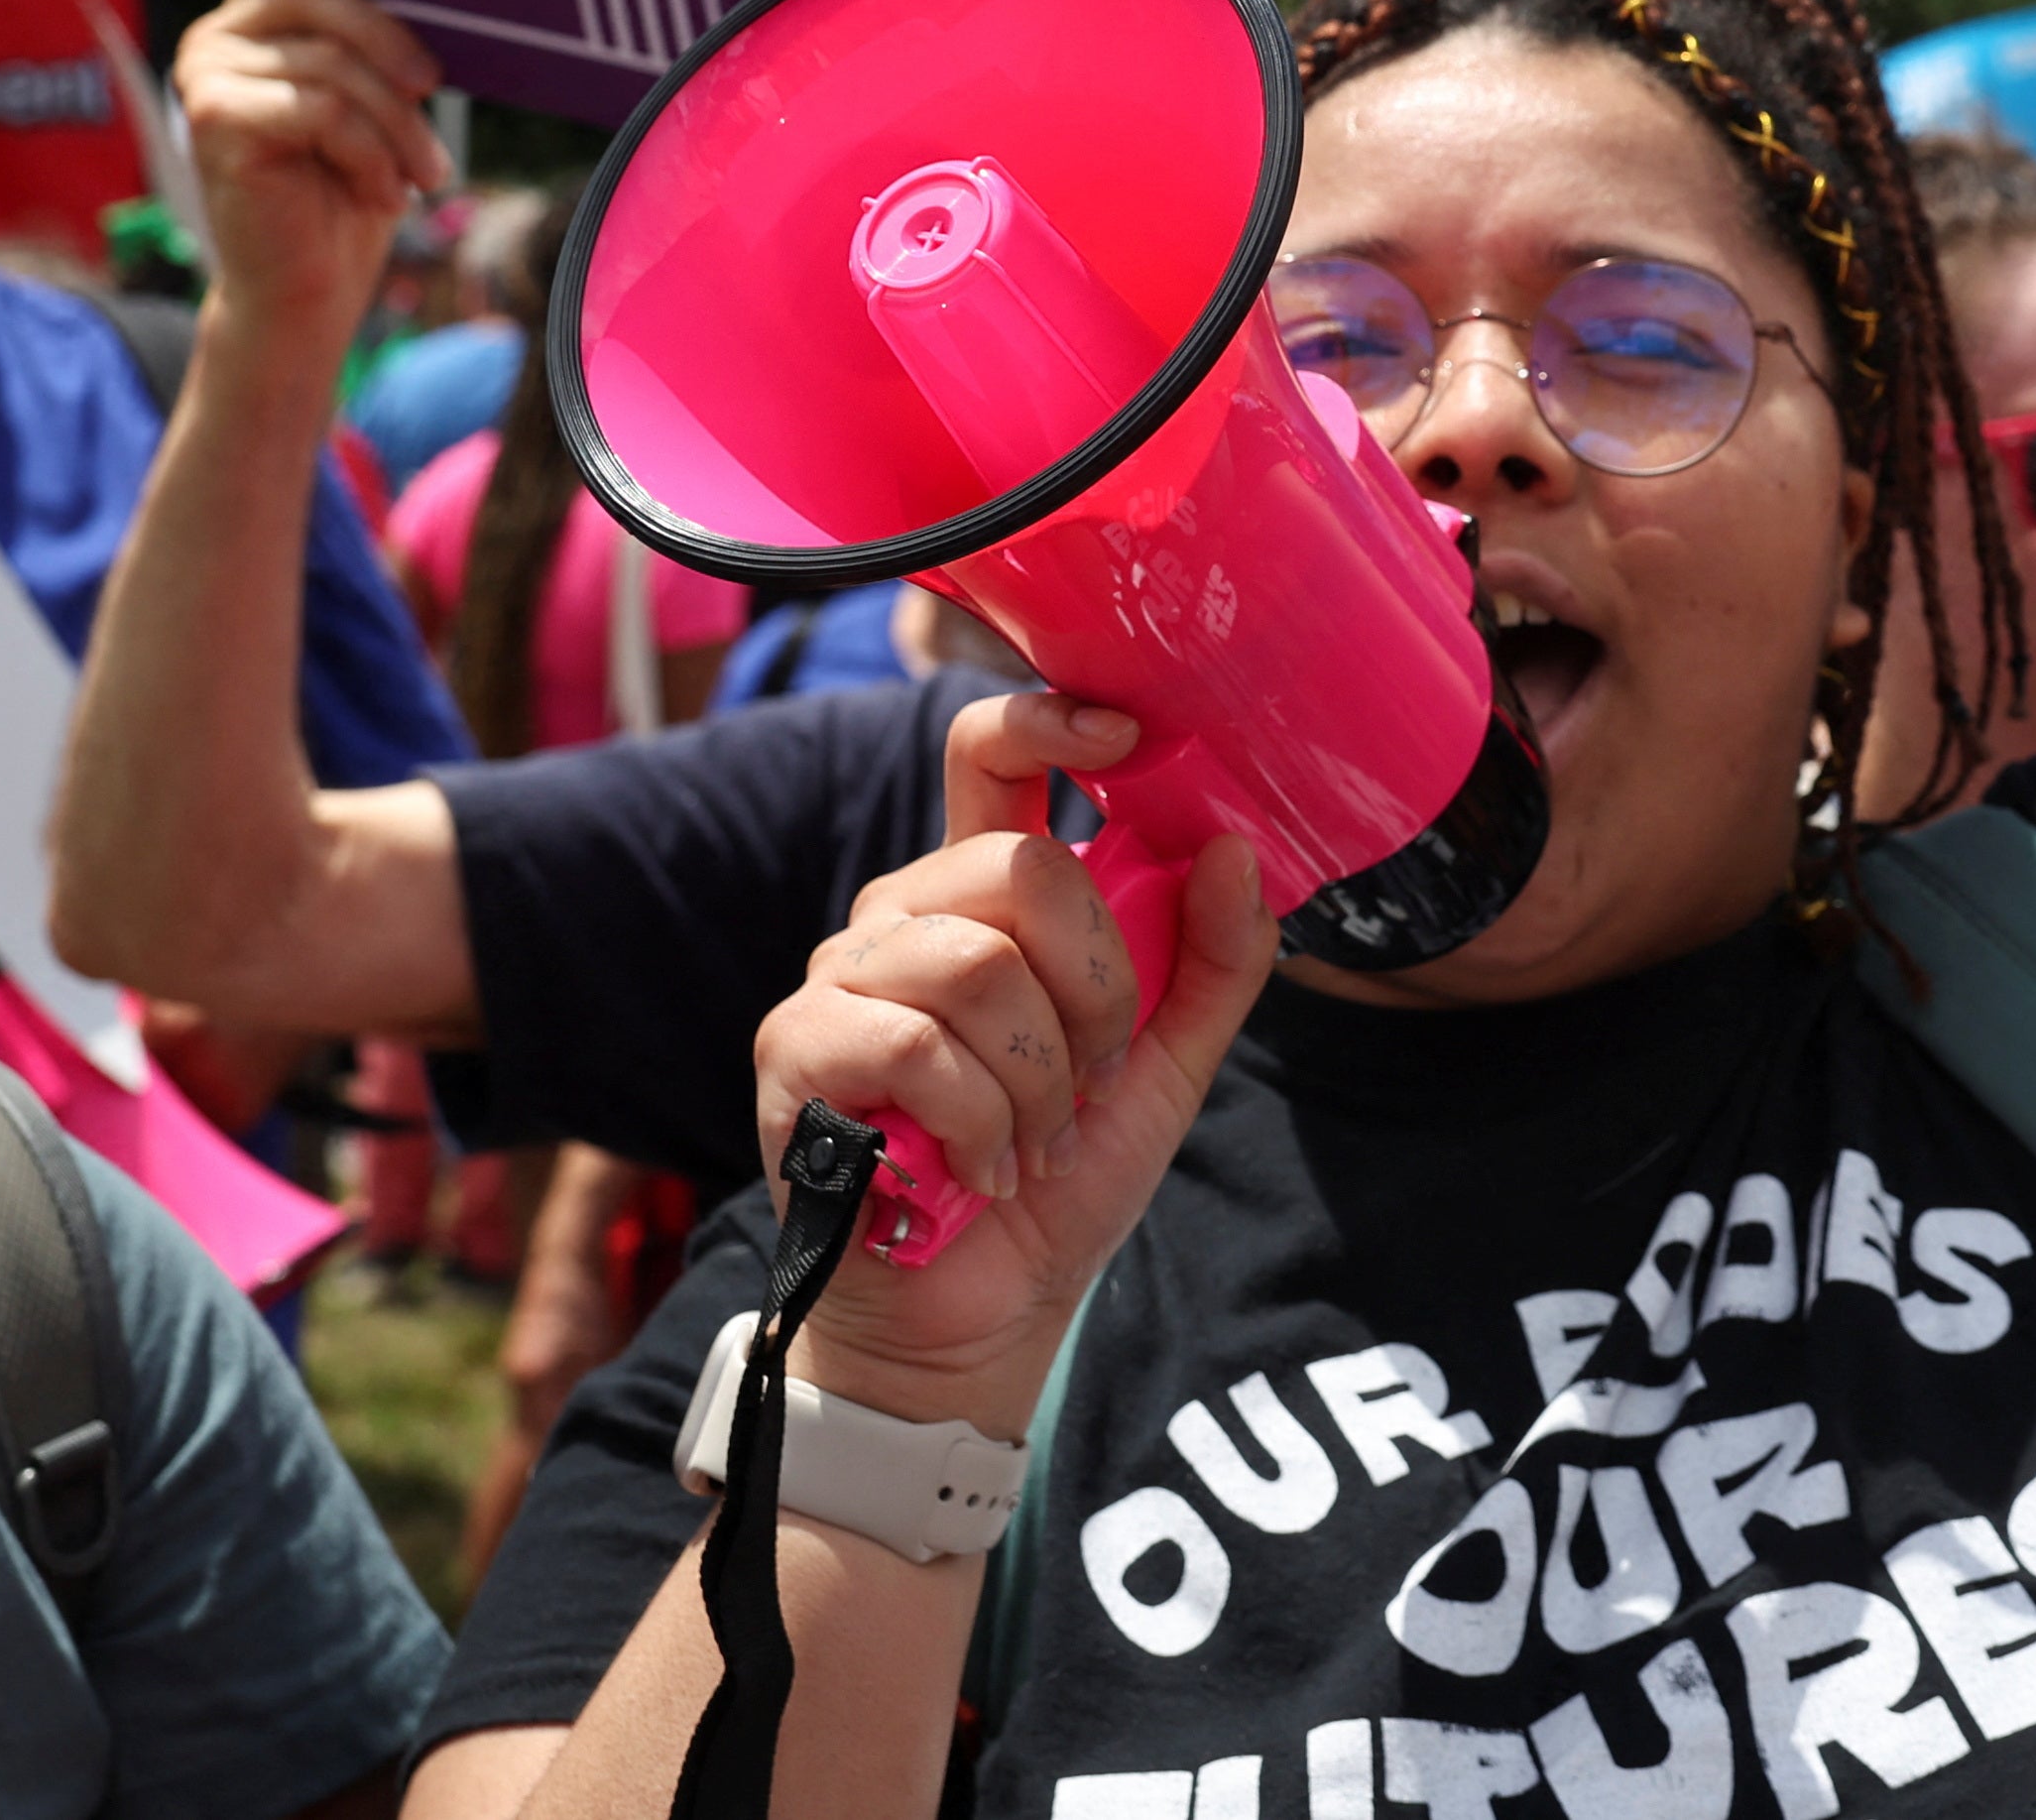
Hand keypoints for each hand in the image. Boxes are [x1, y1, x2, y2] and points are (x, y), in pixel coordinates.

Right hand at [174, 0, 449, 355]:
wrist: (308, 289)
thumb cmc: (349, 192)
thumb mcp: (369, 104)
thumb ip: (364, 43)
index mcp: (259, 19)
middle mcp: (219, 33)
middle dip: (391, 46)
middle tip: (435, 97)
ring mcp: (205, 73)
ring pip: (332, 63)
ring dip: (394, 125)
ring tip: (419, 173)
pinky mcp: (213, 118)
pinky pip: (320, 108)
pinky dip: (367, 153)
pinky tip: (381, 190)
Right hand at [753, 691, 1273, 1435]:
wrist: (983, 1313)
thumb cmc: (1062, 1176)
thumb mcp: (1167, 1065)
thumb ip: (1213, 960)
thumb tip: (1238, 847)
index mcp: (984, 897)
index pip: (990, 754)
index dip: (1050, 721)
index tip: (1125, 733)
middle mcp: (905, 917)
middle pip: (1019, 870)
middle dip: (1094, 989)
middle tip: (1091, 1078)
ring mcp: (842, 979)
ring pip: (975, 965)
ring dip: (1039, 1079)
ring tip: (1033, 1141)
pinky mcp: (797, 1051)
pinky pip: (913, 1045)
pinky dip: (978, 1122)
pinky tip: (981, 1171)